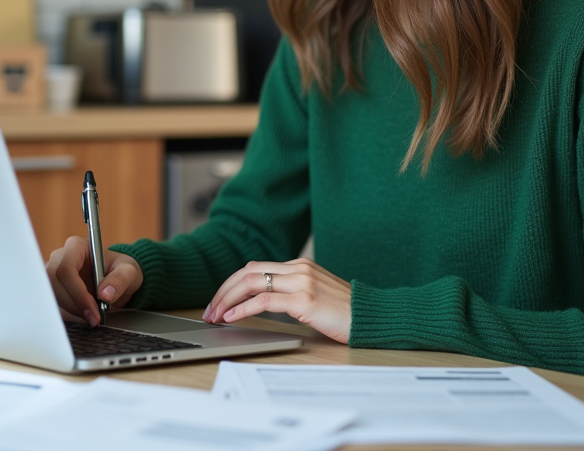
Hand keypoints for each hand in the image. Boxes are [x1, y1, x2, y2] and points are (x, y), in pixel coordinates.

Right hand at [45, 236, 143, 326]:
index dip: (77, 292)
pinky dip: (70, 314)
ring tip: (93, 317)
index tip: (93, 310)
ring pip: (53, 296)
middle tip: (94, 318)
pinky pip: (55, 304)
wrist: (118, 277)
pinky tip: (85, 316)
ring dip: (72, 311)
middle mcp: (61, 257)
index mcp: (77, 246)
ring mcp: (55, 273)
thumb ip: (119, 280)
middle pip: (55, 283)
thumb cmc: (120, 268)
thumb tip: (105, 294)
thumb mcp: (128, 271)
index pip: (66, 269)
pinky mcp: (55, 288)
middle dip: (74, 305)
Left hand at [203, 258, 351, 343]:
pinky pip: (264, 301)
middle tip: (210, 309)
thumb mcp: (316, 296)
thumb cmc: (346, 313)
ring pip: (251, 282)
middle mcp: (299, 268)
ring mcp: (302, 282)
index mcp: (300, 265)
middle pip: (247, 272)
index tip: (219, 300)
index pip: (255, 267)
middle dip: (223, 290)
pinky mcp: (305, 300)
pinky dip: (243, 308)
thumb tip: (260, 303)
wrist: (373, 317)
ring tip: (215, 315)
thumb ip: (292, 293)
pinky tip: (232, 318)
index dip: (232, 284)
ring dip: (227, 300)